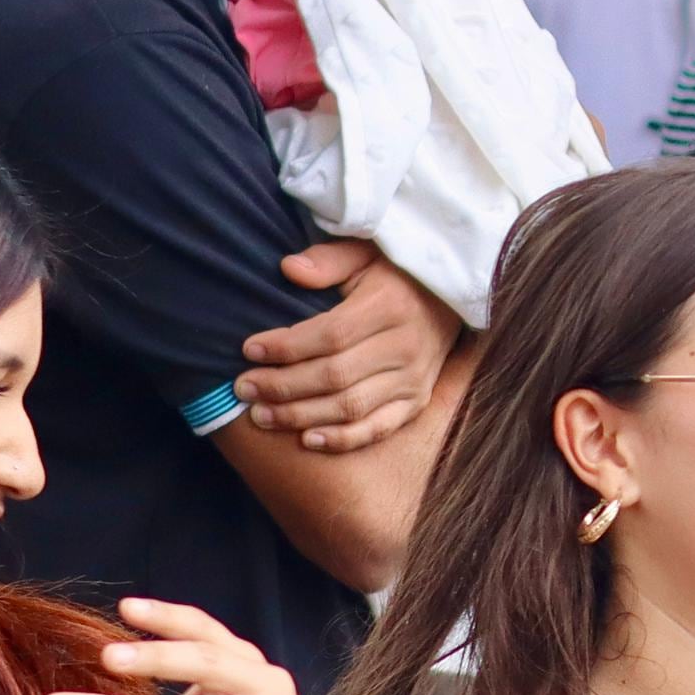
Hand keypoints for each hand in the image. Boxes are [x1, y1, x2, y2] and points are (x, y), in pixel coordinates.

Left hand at [238, 241, 460, 452]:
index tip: (249, 350)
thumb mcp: (366, 254)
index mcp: (390, 306)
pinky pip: (379, 428)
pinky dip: (343, 439)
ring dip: (301, 415)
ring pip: (350, 407)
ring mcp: (413, 379)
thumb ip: (328, 260)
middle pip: (335, 376)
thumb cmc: (396, 275)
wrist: (449, 300)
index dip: (286, 346)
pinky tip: (308, 440)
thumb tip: (289, 268)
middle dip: (283, 386)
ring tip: (262, 415)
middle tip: (244, 388)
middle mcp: (405, 347)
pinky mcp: (416, 402)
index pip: (330, 335)